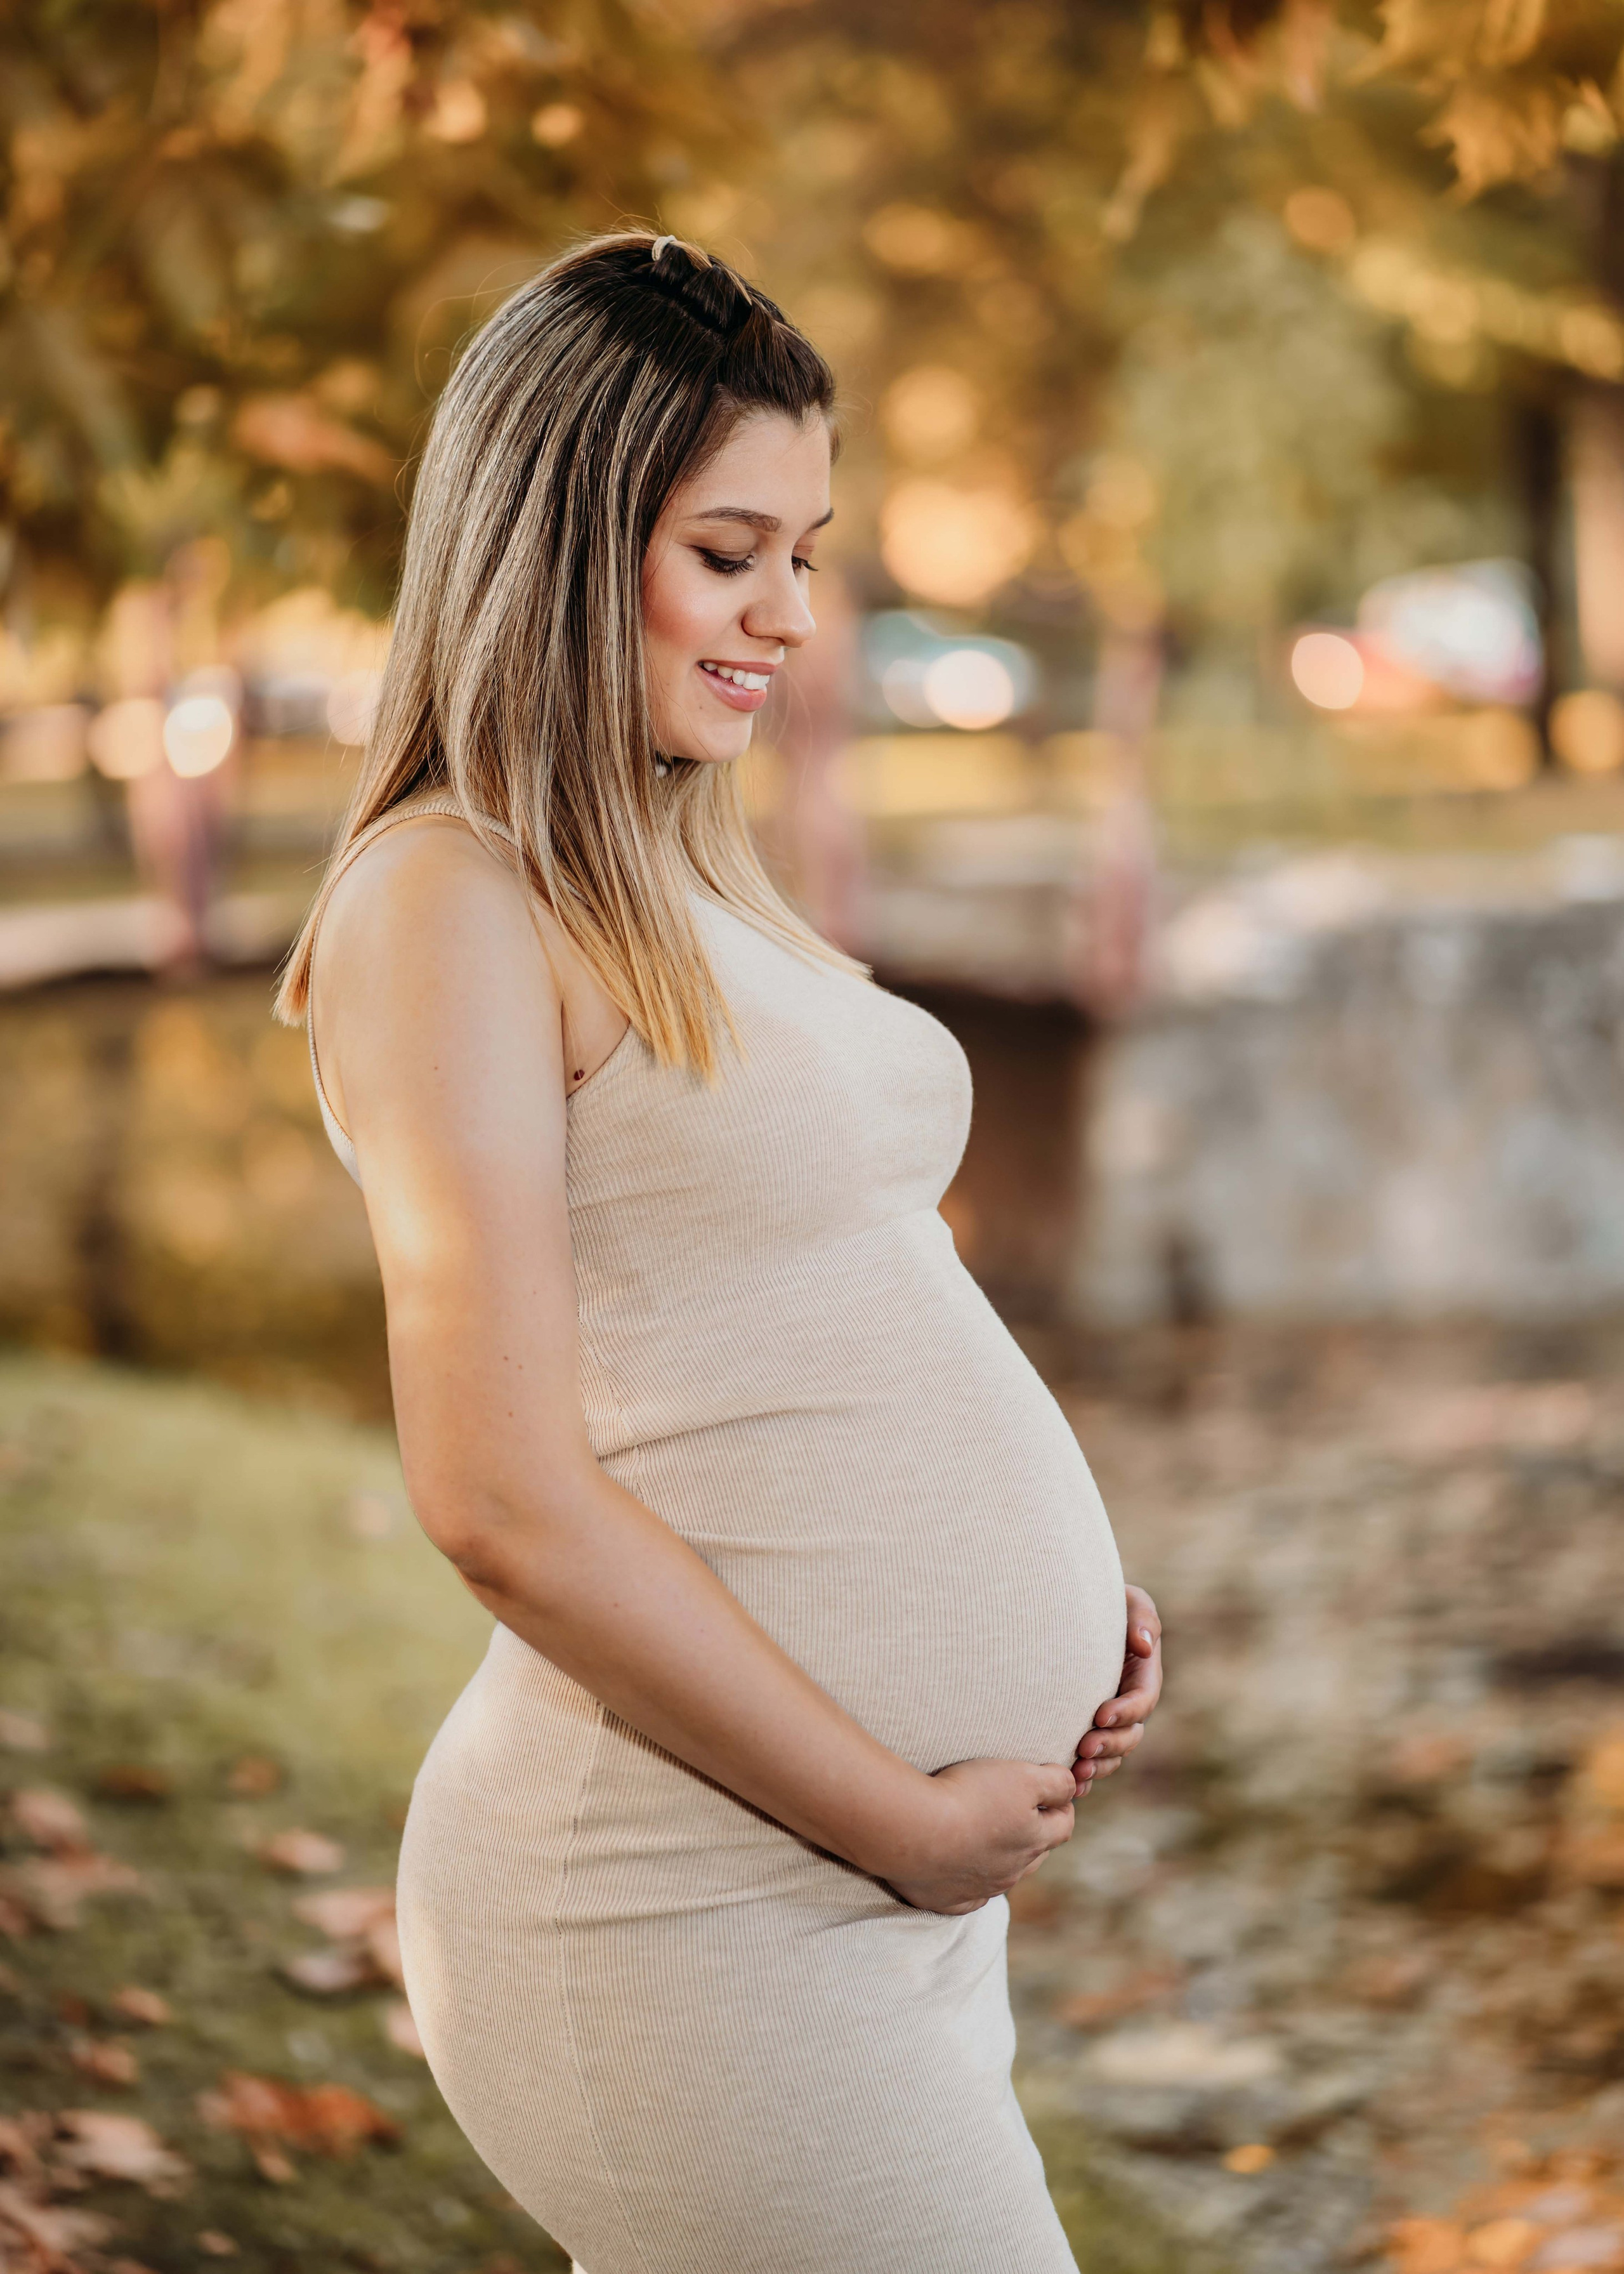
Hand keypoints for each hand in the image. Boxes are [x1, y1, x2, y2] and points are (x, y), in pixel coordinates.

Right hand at [881, 1757, 1077, 1915]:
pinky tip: (960, 1868)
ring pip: (1004, 1876)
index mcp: (1033, 1841)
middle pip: (1036, 1855)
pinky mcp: (949, 1900)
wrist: (914, 1831)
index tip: (1054, 1793)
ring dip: (1003, 1858)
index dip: (1063, 1806)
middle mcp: (1012, 1871)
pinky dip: (970, 1883)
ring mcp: (980, 1890)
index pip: (1063, 1826)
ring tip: (990, 1837)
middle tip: (1022, 1812)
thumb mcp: (1022, 1776)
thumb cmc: (968, 1797)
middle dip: (1036, 1834)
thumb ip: (1056, 1782)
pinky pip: (969, 1897)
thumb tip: (1071, 1788)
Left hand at [1073, 1582, 1162, 1797]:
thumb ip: (1142, 1617)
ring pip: (1113, 1755)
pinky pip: (1093, 1762)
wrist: (1072, 1613)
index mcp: (1142, 1676)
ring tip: (1076, 1773)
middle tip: (1084, 1749)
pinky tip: (1070, 1787)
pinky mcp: (1087, 1732)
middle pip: (1130, 1736)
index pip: (1142, 1701)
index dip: (1125, 1712)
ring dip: (1098, 1767)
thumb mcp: (1128, 1600)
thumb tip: (1144, 1646)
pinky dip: (1085, 1777)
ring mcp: (1110, 1722)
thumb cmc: (1104, 1603)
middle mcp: (1129, 1704)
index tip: (1100, 1715)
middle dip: (1109, 1745)